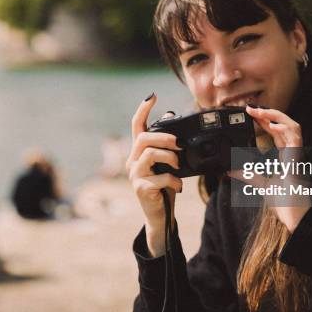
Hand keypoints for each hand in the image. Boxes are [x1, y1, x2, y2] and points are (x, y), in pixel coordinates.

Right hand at [126, 93, 181, 256]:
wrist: (161, 214)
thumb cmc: (165, 187)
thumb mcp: (168, 163)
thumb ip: (167, 144)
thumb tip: (170, 116)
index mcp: (139, 152)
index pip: (136, 126)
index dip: (143, 109)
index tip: (152, 96)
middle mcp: (132, 161)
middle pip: (143, 138)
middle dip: (164, 137)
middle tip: (179, 144)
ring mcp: (134, 175)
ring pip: (149, 154)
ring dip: (169, 157)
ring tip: (178, 165)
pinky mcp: (141, 188)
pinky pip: (159, 177)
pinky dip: (173, 180)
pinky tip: (179, 185)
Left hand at [245, 105, 309, 232]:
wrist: (295, 214)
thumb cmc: (285, 201)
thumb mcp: (261, 184)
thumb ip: (248, 175)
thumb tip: (230, 171)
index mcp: (287, 156)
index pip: (277, 132)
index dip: (266, 121)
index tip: (250, 114)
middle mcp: (293, 152)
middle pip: (284, 125)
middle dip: (268, 114)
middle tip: (250, 108)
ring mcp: (297, 154)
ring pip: (293, 125)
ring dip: (276, 116)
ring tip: (259, 112)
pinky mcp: (298, 157)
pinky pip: (296, 137)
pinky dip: (284, 128)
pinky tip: (272, 125)